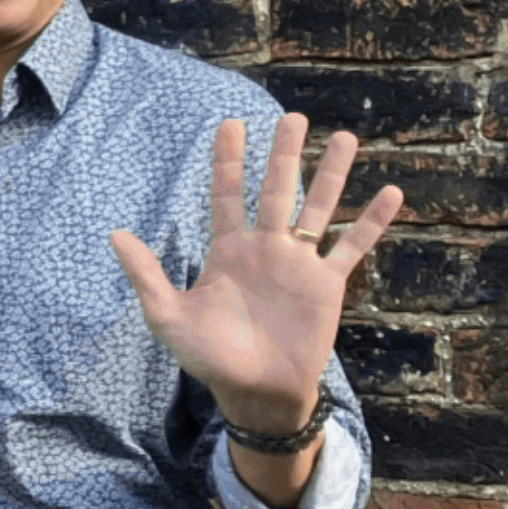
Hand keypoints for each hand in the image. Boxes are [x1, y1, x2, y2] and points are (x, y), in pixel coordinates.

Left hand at [115, 115, 401, 437]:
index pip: (227, 195)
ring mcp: (298, 263)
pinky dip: (372, 221)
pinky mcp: (327, 284)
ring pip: (317, 208)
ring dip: (331, 174)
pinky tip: (391, 192)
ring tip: (345, 137)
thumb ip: (146, 275)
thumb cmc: (209, 357)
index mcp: (227, 251)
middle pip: (275, 190)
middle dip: (283, 154)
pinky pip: (352, 246)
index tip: (231, 123)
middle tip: (291, 116)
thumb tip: (116, 234)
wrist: (255, 391)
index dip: (228, 160)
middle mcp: (264, 249)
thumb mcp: (168, 315)